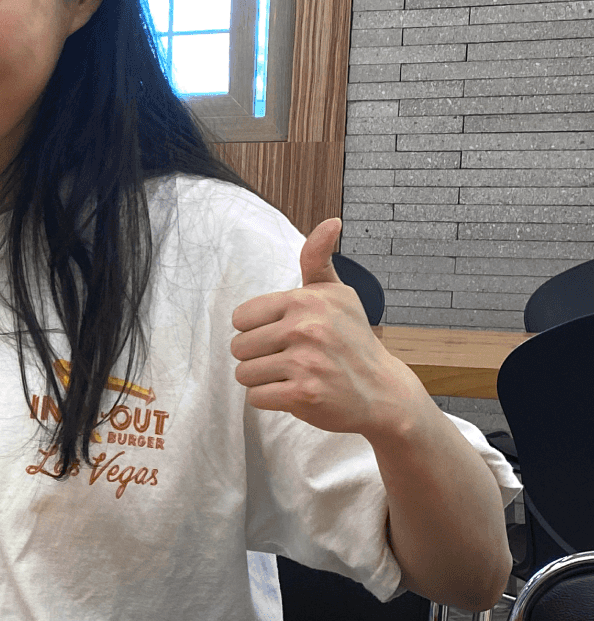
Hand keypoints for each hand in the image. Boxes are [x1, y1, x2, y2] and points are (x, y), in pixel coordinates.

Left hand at [230, 219, 419, 438]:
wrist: (382, 391)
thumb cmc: (352, 339)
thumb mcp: (337, 293)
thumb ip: (318, 258)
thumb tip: (331, 221)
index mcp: (304, 300)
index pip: (240, 317)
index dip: (256, 329)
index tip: (282, 335)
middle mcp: (305, 328)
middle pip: (239, 347)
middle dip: (258, 356)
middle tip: (290, 358)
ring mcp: (305, 364)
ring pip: (244, 374)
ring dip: (263, 379)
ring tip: (292, 375)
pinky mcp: (304, 396)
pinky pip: (255, 397)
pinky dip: (270, 399)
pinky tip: (295, 393)